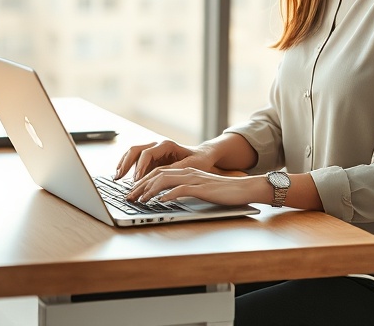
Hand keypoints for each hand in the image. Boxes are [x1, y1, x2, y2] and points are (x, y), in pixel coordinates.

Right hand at [115, 140, 216, 180]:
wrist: (202, 156)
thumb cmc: (199, 160)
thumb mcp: (191, 165)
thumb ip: (176, 168)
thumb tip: (162, 175)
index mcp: (166, 145)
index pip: (147, 153)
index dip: (140, 166)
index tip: (136, 179)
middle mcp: (157, 145)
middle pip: (135, 150)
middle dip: (125, 164)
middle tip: (119, 177)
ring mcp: (152, 151)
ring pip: (132, 154)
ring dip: (123, 165)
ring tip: (116, 177)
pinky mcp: (150, 159)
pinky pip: (134, 161)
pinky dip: (127, 168)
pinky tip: (122, 177)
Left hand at [127, 167, 269, 206]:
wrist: (244, 189)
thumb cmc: (223, 192)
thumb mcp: (200, 190)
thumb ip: (184, 190)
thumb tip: (167, 198)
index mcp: (185, 171)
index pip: (158, 173)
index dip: (143, 182)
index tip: (132, 192)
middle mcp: (187, 172)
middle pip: (157, 175)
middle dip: (140, 186)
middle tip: (129, 197)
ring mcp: (194, 178)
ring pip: (165, 180)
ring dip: (150, 190)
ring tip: (140, 200)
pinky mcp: (201, 187)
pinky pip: (181, 189)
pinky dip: (169, 194)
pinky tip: (161, 201)